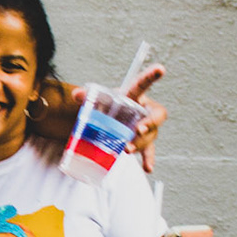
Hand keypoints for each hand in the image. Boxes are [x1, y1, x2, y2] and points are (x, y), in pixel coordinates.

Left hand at [29, 66, 169, 171]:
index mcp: (136, 96)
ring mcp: (148, 128)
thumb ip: (89, 97)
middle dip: (148, 123)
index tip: (160, 68)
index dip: (152, 76)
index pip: (144, 84)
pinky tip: (147, 168)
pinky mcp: (145, 143)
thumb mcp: (101, 100)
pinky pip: (149, 152)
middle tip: (138, 129)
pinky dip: (148, 160)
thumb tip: (76, 94)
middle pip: (154, 116)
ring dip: (139, 143)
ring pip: (150, 135)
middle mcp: (145, 111)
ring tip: (127, 149)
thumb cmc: (113, 105)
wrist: (117, 117)